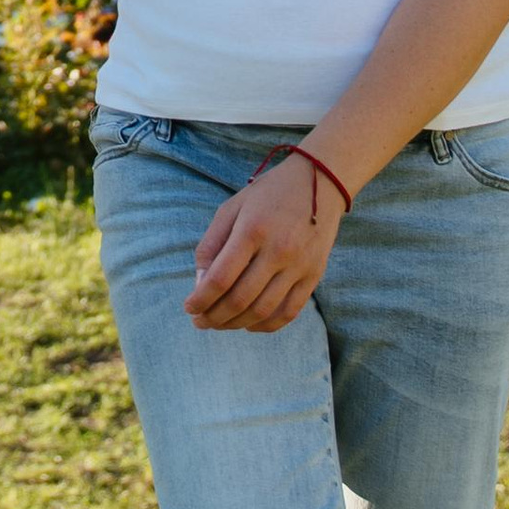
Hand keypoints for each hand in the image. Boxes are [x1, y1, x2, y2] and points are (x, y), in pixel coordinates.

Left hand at [187, 158, 343, 332]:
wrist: (319, 183)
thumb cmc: (268, 194)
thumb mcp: (231, 207)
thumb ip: (211, 244)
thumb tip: (200, 283)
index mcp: (252, 230)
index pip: (221, 278)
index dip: (201, 299)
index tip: (188, 307)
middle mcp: (278, 251)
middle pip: (241, 299)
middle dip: (214, 317)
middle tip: (199, 321)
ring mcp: (299, 266)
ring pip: (263, 311)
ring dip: (235, 324)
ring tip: (219, 324)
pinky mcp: (314, 275)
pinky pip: (289, 312)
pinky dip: (266, 325)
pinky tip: (248, 324)